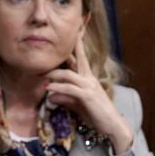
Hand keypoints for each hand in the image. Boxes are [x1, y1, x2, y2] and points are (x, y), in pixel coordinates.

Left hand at [45, 36, 134, 153]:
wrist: (113, 126)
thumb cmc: (97, 114)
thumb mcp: (78, 104)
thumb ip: (64, 98)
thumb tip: (50, 96)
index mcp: (88, 77)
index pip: (80, 57)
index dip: (77, 43)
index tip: (76, 29)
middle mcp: (89, 78)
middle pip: (78, 56)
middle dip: (70, 45)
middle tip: (56, 38)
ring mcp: (89, 86)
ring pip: (68, 74)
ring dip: (53, 74)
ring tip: (41, 77)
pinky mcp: (87, 96)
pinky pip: (69, 88)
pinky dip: (57, 88)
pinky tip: (48, 89)